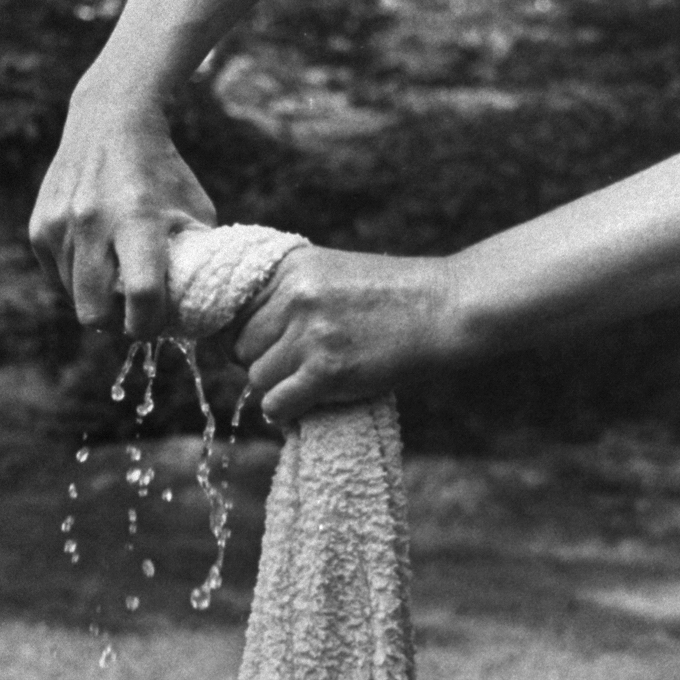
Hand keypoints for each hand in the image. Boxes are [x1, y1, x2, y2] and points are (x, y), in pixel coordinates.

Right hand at [29, 87, 215, 339]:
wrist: (110, 121)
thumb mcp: (194, 211)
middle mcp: (92, 222)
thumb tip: (196, 312)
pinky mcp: (40, 226)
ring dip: (96, 299)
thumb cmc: (163, 173)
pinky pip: (57, 277)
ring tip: (117, 278)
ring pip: (74, 298)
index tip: (157, 324)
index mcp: (138, 219)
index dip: (150, 325)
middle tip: (132, 314)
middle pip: (93, 313)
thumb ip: (195, 262)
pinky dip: (77, 278)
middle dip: (115, 324)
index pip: (140, 297)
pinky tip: (97, 255)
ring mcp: (60, 225)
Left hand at [231, 246, 458, 422]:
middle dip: (263, 360)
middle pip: (240, 346)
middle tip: (296, 366)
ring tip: (310, 381)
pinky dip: (286, 412)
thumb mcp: (332, 272)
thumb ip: (288, 291)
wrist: (445, 307)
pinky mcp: (327, 371)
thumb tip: (239, 334)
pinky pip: (275, 404)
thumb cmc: (392, 296)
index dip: (249, 333)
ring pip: (256, 377)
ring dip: (278, 386)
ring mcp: (310, 333)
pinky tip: (305, 405)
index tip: (269, 345)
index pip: (234, 310)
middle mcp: (294, 296)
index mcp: (290, 267)